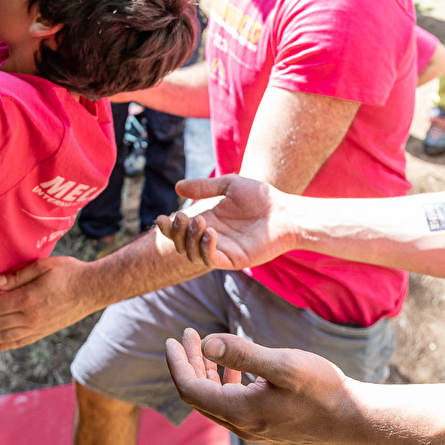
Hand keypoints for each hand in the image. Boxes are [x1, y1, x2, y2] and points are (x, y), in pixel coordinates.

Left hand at [0, 256, 96, 349]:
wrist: (92, 289)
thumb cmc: (68, 272)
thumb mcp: (42, 265)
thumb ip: (17, 275)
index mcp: (27, 299)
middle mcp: (30, 318)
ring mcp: (37, 328)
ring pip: (4, 337)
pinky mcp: (43, 332)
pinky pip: (19, 342)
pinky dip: (3, 345)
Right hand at [155, 174, 299, 269]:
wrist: (284, 211)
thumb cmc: (260, 197)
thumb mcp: (228, 185)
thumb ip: (204, 187)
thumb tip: (177, 187)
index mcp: (208, 221)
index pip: (180, 230)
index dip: (167, 227)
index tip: (160, 217)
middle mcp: (211, 237)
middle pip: (182, 243)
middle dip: (176, 233)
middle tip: (183, 217)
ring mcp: (222, 249)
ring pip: (192, 253)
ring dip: (190, 239)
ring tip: (200, 222)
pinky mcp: (233, 259)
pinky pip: (211, 260)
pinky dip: (205, 248)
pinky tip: (211, 233)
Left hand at [165, 328, 355, 444]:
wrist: (355, 420)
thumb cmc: (323, 389)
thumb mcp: (284, 365)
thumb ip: (243, 353)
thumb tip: (205, 344)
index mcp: (239, 412)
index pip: (190, 390)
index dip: (177, 364)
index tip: (172, 338)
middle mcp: (241, 425)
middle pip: (199, 395)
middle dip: (188, 363)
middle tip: (185, 334)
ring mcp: (254, 427)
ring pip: (215, 399)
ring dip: (205, 370)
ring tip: (202, 343)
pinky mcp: (266, 425)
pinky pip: (233, 403)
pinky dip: (224, 380)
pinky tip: (233, 365)